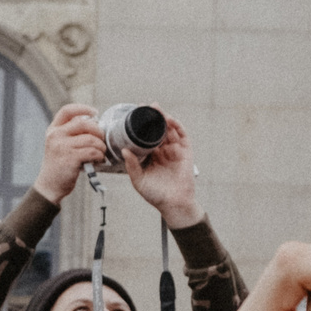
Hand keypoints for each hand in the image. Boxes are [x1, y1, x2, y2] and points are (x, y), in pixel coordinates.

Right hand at [31, 103, 109, 203]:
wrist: (49, 185)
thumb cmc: (59, 165)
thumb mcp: (59, 144)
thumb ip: (71, 133)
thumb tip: (94, 123)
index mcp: (53, 130)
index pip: (67, 110)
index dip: (83, 108)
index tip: (95, 113)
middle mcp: (55, 135)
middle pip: (83, 123)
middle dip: (98, 131)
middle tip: (102, 140)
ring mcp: (62, 146)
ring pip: (91, 139)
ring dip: (101, 146)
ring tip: (101, 153)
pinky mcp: (70, 158)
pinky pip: (92, 152)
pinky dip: (99, 156)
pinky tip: (98, 160)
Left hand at [124, 114, 203, 229]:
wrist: (174, 204)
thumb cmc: (156, 195)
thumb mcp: (138, 180)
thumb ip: (131, 165)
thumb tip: (124, 150)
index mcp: (151, 157)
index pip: (146, 137)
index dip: (142, 126)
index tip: (134, 115)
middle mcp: (163, 152)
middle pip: (158, 130)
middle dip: (153, 118)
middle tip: (146, 106)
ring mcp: (175, 151)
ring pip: (170, 130)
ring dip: (164, 119)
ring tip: (157, 109)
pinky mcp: (186, 153)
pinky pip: (182, 136)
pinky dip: (177, 127)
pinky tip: (170, 120)